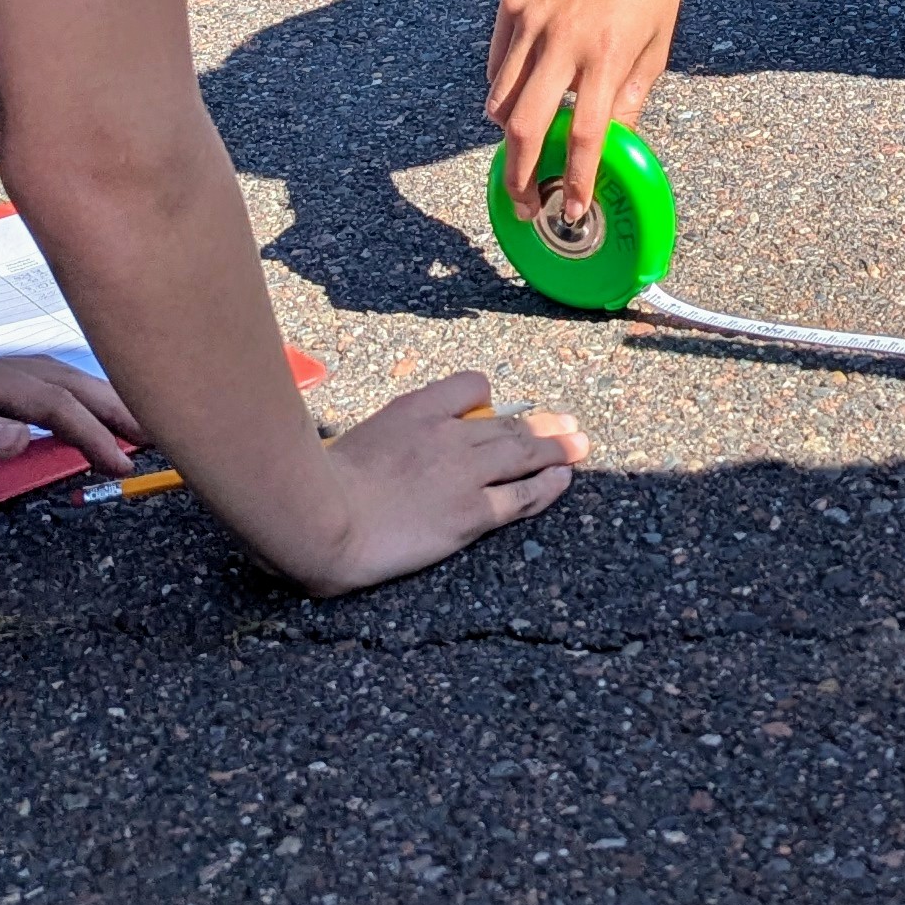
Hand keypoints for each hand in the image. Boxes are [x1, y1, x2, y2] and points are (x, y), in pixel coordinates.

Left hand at [0, 313, 143, 472]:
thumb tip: (24, 442)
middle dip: (112, 406)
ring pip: (44, 383)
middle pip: (61, 383)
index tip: (124, 462)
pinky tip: (53, 417)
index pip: (48, 403)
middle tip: (156, 434)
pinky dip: (53, 403)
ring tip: (122, 423)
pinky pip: (19, 392)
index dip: (91, 431)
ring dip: (88, 401)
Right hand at [287, 372, 587, 595]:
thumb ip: (386, 435)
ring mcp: (464, 475)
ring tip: (581, 445)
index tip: (496, 408)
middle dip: (542, 423)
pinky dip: (547, 486)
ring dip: (556, 448)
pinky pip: (522, 496)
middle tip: (569, 423)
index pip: (469, 386)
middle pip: (507, 423)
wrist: (325, 517)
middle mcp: (448, 435)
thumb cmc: (323, 485)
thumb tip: (392, 451)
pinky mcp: (471, 514)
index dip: (487, 397)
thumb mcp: (355, 439)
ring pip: (523, 454)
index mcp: (416, 410)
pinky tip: (564, 480)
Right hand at [485, 0, 688, 225]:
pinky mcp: (513, 4)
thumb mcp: (656, 48)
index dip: (577, 181)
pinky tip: (523, 96)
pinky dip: (503, 90)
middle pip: (525, 127)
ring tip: (525, 152)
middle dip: (520, 176)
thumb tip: (608, 147)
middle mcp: (563, 41)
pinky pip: (497, 64)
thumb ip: (629, 100)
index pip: (586, 135)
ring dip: (509, 135)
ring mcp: (532, 21)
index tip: (572, 212)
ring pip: (500, 100)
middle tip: (526, 202)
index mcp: (607, 56)